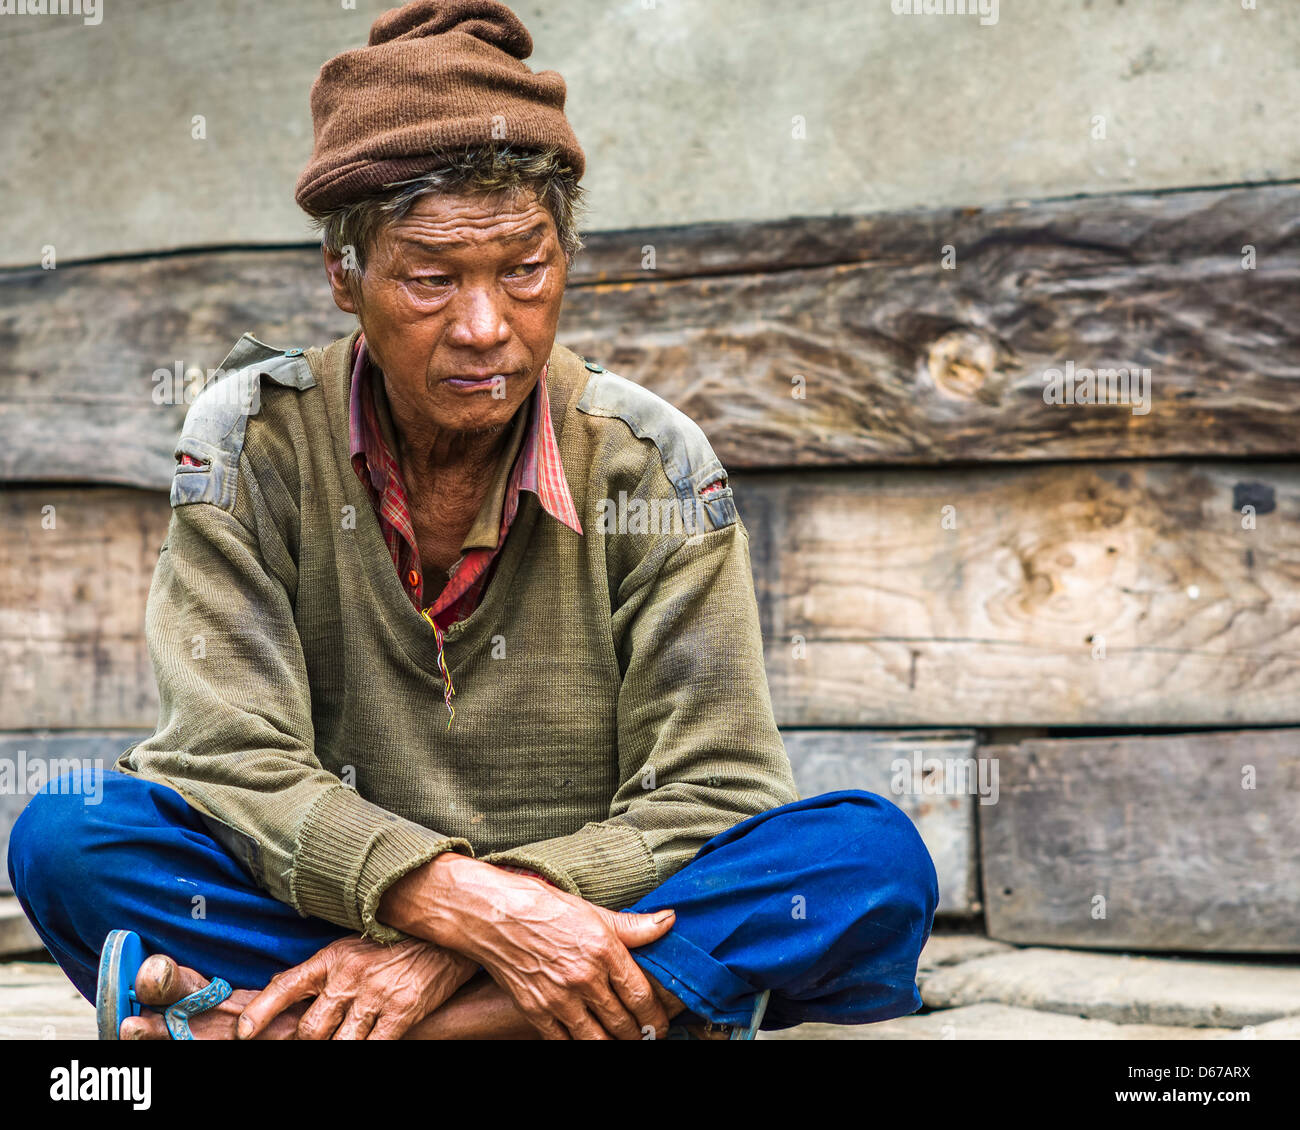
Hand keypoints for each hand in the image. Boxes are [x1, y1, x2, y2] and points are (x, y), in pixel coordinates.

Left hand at [236, 933, 477, 1040]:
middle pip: (309, 1030)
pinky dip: (366, 1051)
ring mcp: (375, 996)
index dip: (258, 1013)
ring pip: (338, 1045)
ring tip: (344, 1039)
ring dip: (337, 1048)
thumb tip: (284, 992)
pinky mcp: (401, 1011)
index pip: (284, 986)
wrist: (447, 933)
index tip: (243, 1034)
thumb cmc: (396, 942)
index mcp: (332, 957)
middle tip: (316, 1039)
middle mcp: (349, 976)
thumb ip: (322, 971)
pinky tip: (368, 1044)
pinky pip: (373, 1048)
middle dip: (308, 1044)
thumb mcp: (354, 946)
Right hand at [416, 858, 676, 1039]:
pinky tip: (589, 1042)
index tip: (661, 1025)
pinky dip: (579, 1047)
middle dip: (639, 1036)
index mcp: (604, 950)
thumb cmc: (544, 908)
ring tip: (621, 1043)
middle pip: (623, 1023)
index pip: (641, 996)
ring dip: (613, 1045)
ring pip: (596, 1040)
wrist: (494, 915)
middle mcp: (584, 977)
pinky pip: (564, 1042)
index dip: (656, 1017)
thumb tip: (669, 922)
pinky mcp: (535, 1010)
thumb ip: (632, 925)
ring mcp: (559, 997)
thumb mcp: (593, 910)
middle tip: (645, 1038)